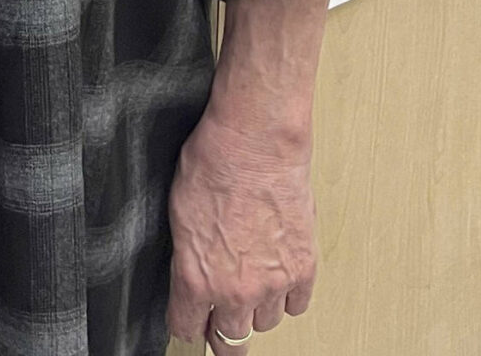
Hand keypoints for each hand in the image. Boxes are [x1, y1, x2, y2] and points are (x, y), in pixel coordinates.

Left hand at [166, 102, 317, 348]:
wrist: (255, 144)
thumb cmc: (213, 164)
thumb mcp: (178, 214)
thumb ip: (186, 256)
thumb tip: (189, 272)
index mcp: (196, 279)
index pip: (187, 327)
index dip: (187, 322)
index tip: (190, 319)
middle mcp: (235, 291)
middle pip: (230, 340)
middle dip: (222, 330)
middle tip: (223, 318)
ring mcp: (272, 284)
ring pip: (264, 323)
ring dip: (257, 308)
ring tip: (253, 283)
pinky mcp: (302, 269)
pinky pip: (296, 306)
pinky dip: (287, 296)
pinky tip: (279, 278)